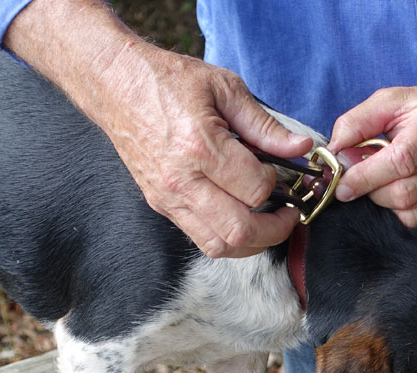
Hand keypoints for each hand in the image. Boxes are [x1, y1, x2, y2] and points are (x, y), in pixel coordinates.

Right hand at [4, 0, 311, 257]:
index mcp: (200, 145)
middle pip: (238, 231)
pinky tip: (240, 221)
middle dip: (274, 230)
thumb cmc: (168, 81)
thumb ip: (264, 125)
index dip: (278, 186)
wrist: (115, 86)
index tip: (283, 175)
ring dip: (251, 244)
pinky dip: (227, 239)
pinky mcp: (161, 206)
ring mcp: (169, 198)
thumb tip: (300, 148)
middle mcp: (182, 180)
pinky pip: (200, 239)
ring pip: (218, 246)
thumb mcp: (224, 88)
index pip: (255, 188)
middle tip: (288, 217)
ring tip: (267, 226)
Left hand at [329, 87, 416, 240]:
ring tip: (380, 194)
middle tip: (362, 188)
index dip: (366, 178)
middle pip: (406, 195)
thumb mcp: (390, 103)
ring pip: (414, 218)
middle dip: (374, 195)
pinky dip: (404, 228)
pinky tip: (396, 210)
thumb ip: (356, 123)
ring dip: (386, 213)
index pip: (402, 161)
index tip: (343, 186)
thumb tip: (333, 153)